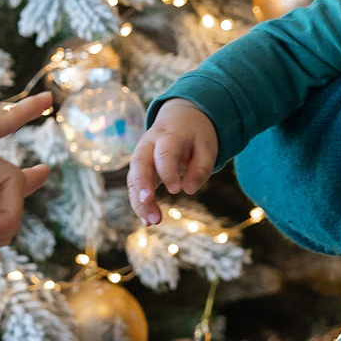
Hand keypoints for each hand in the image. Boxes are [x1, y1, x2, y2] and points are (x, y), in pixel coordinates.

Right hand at [126, 100, 217, 225]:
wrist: (181, 118)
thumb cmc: (196, 135)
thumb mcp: (207, 147)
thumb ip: (200, 168)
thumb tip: (189, 190)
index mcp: (169, 135)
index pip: (164, 152)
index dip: (167, 170)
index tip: (176, 190)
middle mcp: (149, 144)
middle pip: (139, 163)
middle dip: (142, 183)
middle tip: (149, 202)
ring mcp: (141, 155)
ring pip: (133, 177)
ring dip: (139, 200)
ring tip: (151, 222)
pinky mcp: (140, 168)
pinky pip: (134, 186)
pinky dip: (139, 203)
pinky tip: (148, 221)